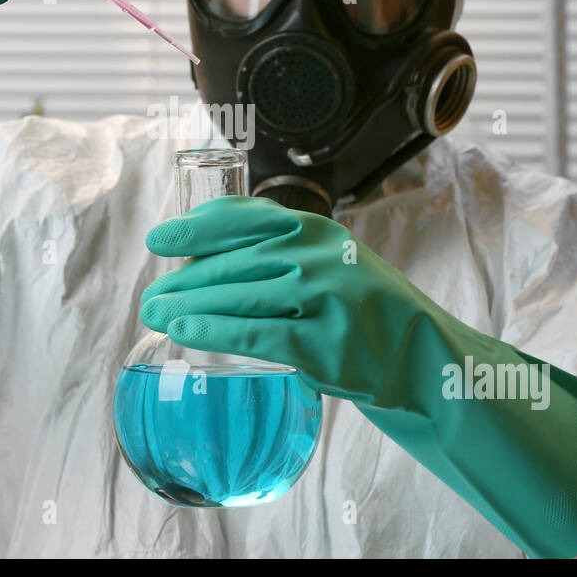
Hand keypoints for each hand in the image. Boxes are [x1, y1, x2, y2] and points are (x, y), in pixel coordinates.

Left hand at [139, 194, 576, 558]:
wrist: (426, 360)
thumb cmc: (367, 313)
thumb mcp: (333, 265)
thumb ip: (284, 256)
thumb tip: (207, 264)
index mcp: (319, 229)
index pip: (245, 217)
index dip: (197, 227)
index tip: (161, 239)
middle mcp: (321, 254)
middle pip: (235, 261)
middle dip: (184, 278)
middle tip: (149, 296)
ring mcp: (326, 296)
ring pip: (239, 295)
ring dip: (189, 305)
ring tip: (156, 315)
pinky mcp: (326, 341)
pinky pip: (256, 332)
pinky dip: (214, 332)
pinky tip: (184, 334)